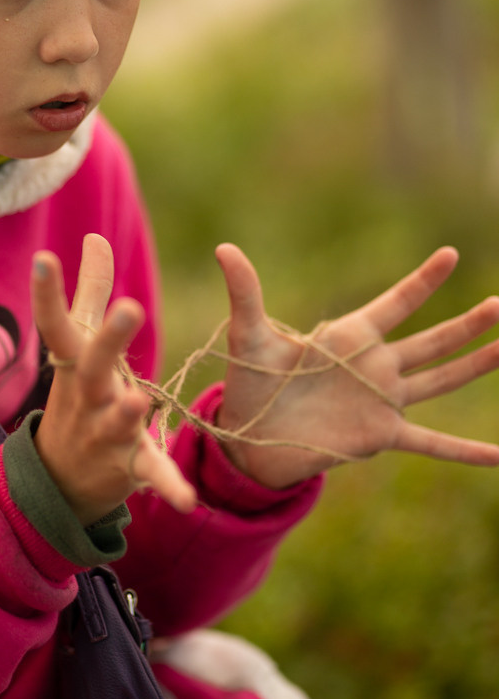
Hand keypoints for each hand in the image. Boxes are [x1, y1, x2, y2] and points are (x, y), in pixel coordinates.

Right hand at [31, 235, 196, 524]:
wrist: (58, 481)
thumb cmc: (77, 395)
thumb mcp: (81, 346)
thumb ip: (91, 290)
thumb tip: (95, 236)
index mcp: (74, 362)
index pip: (56, 324)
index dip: (47, 292)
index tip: (43, 258)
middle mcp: (85, 396)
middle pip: (93, 366)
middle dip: (110, 339)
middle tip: (131, 307)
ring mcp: (104, 432)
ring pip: (116, 422)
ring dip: (126, 413)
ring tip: (139, 400)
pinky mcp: (130, 466)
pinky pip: (150, 474)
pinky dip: (168, 486)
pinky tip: (188, 498)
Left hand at [215, 244, 498, 488]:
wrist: (249, 438)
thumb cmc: (250, 381)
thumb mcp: (250, 335)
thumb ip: (246, 292)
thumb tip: (224, 247)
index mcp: (350, 335)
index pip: (396, 302)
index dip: (423, 281)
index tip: (450, 255)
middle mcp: (375, 365)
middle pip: (433, 340)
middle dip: (468, 323)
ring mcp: (383, 401)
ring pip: (442, 379)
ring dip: (477, 364)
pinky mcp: (381, 435)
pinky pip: (432, 444)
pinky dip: (467, 451)